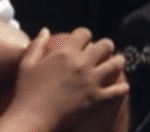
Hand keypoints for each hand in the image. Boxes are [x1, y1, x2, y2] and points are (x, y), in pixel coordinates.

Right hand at [7, 28, 128, 129]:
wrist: (32, 119)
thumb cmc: (26, 92)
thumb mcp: (26, 64)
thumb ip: (37, 45)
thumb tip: (45, 30)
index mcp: (65, 52)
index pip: (84, 33)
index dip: (85, 36)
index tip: (85, 41)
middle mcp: (82, 63)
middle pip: (106, 45)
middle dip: (106, 46)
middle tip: (104, 52)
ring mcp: (92, 81)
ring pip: (116, 64)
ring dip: (118, 62)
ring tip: (117, 63)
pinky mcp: (97, 98)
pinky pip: (117, 91)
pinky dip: (121, 88)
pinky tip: (123, 87)